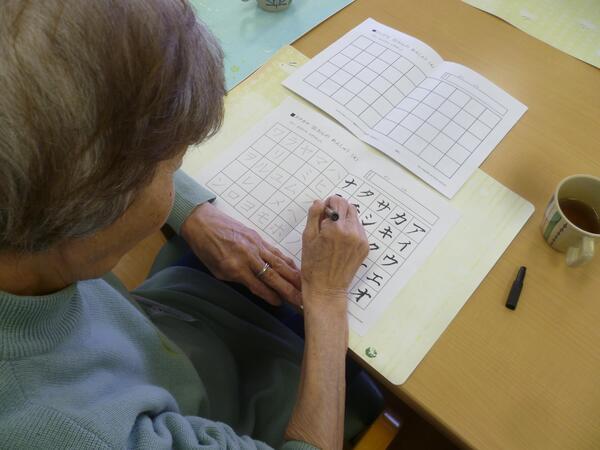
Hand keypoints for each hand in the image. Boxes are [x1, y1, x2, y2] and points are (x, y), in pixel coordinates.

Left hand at [181, 203, 301, 305]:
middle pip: (274, 276)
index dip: (271, 296)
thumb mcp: (217, 270)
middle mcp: (249, 257)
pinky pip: (276, 252)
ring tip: (304, 287)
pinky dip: (287, 261)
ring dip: (293, 276)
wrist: (202, 222)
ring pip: (279, 264)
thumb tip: (257, 287)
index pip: (259, 286)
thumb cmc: (205, 249)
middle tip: (302, 301)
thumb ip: (237, 279)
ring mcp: (256, 246)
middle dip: (289, 290)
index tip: (283, 305)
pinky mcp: (258, 238)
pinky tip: (295, 269)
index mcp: (236, 268)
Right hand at [301, 196, 368, 309]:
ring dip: (345, 220)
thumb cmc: (313, 265)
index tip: (323, 212)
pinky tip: (341, 244)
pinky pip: (359, 231)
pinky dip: (351, 231)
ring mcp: (361, 240)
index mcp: (336, 228)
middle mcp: (352, 232)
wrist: (326, 288)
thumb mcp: (308, 237)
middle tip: (328, 223)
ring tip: (334, 235)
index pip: (338, 201)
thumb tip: (320, 202)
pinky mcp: (365, 248)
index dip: (329, 204)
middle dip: (338, 210)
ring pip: (355, 218)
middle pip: (349, 207)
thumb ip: (314, 216)